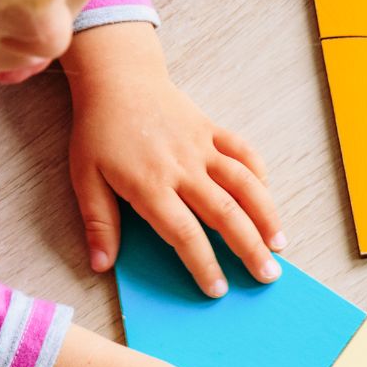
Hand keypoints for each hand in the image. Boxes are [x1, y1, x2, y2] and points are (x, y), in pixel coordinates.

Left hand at [63, 22, 285, 296]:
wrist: (118, 77)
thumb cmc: (99, 131)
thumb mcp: (86, 177)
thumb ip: (99, 223)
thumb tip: (101, 265)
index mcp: (150, 184)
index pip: (183, 233)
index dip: (203, 263)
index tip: (217, 289)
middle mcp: (182, 167)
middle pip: (224, 213)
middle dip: (249, 248)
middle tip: (267, 276)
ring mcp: (201, 146)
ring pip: (243, 184)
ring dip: (266, 215)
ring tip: (280, 245)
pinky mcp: (212, 130)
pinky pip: (244, 152)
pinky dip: (260, 176)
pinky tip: (268, 200)